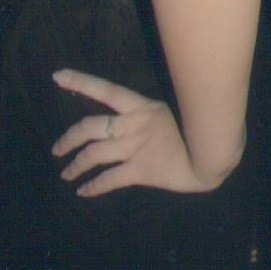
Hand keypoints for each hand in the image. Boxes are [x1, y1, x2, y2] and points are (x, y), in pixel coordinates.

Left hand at [51, 68, 205, 195]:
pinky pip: (111, 179)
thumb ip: (159, 114)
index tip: (57, 76)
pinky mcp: (141, 171)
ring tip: (65, 173)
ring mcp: (136, 148)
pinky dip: (94, 186)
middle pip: (90, 126)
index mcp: (142, 107)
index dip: (80, 82)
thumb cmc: (204, 129)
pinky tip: (83, 192)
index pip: (106, 90)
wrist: (215, 153)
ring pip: (94, 154)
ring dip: (76, 164)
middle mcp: (134, 125)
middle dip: (69, 138)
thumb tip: (154, 111)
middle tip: (56, 148)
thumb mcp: (179, 110)